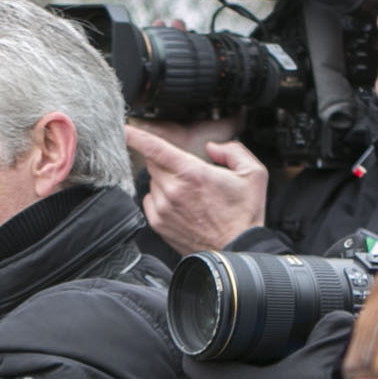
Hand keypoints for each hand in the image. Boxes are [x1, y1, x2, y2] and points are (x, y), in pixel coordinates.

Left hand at [127, 125, 270, 255]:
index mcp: (193, 174)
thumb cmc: (244, 215)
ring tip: (190, 193)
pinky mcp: (158, 223)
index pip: (154, 147)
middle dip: (166, 160)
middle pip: (153, 162)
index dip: (136, 135)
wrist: (236, 250)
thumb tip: (213, 147)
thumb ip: (233, 150)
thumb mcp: (253, 174)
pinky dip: (160, 198)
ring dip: (166, 180)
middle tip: (187, 170)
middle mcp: (173, 190)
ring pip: (153, 181)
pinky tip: (181, 204)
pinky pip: (150, 200)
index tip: (124, 128)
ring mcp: (163, 208)